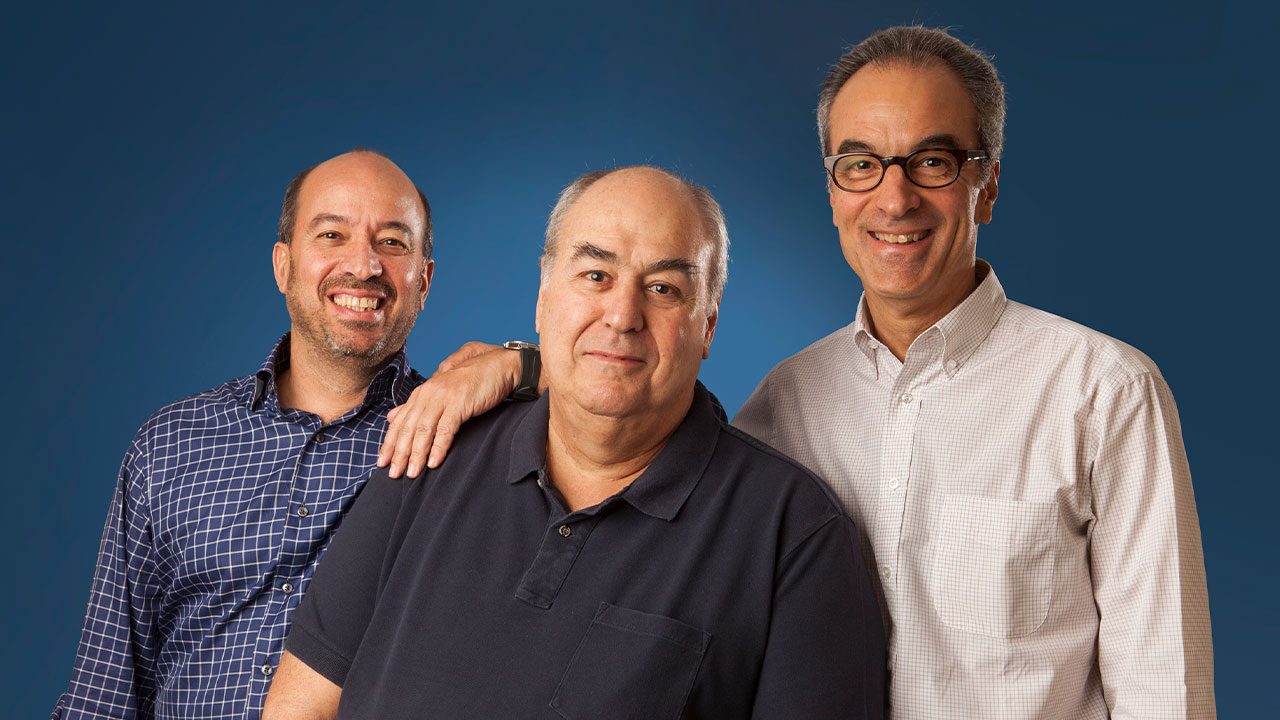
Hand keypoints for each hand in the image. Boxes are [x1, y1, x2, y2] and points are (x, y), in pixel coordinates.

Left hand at [377, 342, 521, 477]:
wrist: (500, 367)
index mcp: (422, 393)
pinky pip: (446, 428)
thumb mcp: (441, 391)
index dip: (389, 443)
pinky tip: (434, 462)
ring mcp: (444, 397)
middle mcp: (429, 394)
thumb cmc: (473, 381)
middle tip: (393, 474)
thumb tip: (392, 416)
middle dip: (399, 453)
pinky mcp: (460, 402)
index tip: (381, 463)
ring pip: (424, 429)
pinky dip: (439, 447)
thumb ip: (416, 405)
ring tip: (412, 473)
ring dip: (417, 454)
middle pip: (409, 427)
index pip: (400, 421)